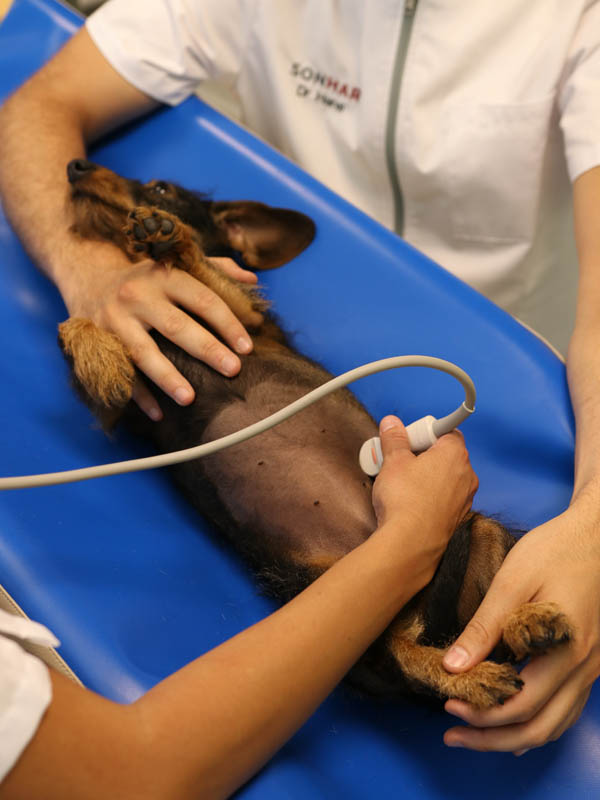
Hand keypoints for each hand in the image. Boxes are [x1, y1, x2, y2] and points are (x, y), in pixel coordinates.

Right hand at [58, 239, 256, 418]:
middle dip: (207, 349)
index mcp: (164, 277)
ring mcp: (115, 320)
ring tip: (190, 399)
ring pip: (143, 352)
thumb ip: (215, 270)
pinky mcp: (98, 341)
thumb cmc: (149, 279)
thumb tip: (251, 281)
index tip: (248, 347)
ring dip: (167, 378)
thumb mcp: (178, 265)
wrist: (89, 278)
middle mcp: (137, 295)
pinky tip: (158, 414)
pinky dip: (138, 395)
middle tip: (233, 370)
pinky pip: (120, 372)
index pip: (202, 299)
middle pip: (176, 326)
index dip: (228, 323)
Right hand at [371, 416, 477, 581]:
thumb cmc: (405, 499)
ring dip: (426, 476)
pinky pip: (443, 497)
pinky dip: (430, 495)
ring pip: (444, 477)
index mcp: (454, 454)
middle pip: (445, 454)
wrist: (411, 542)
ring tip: (401, 483)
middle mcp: (466, 474)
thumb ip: (394, 439)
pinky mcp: (457, 517)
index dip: (425, 432)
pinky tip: (410, 502)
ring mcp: (464, 498)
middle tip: (399, 460)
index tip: (408, 439)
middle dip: (422, 454)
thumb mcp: (393, 461)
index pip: (446, 431)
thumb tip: (391, 423)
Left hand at [442, 499, 599, 753]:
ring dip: (514, 735)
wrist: (598, 533)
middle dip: (493, 737)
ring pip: (557, 724)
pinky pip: (567, 707)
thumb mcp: (513, 581)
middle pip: (540, 726)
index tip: (447, 704)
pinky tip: (513, 718)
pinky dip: (538, 722)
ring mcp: (592, 668)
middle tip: (453, 733)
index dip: (483, 714)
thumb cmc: (555, 550)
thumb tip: (452, 667)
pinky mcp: (591, 661)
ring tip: (476, 732)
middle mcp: (584, 668)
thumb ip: (485, 628)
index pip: (522, 704)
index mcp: (566, 650)